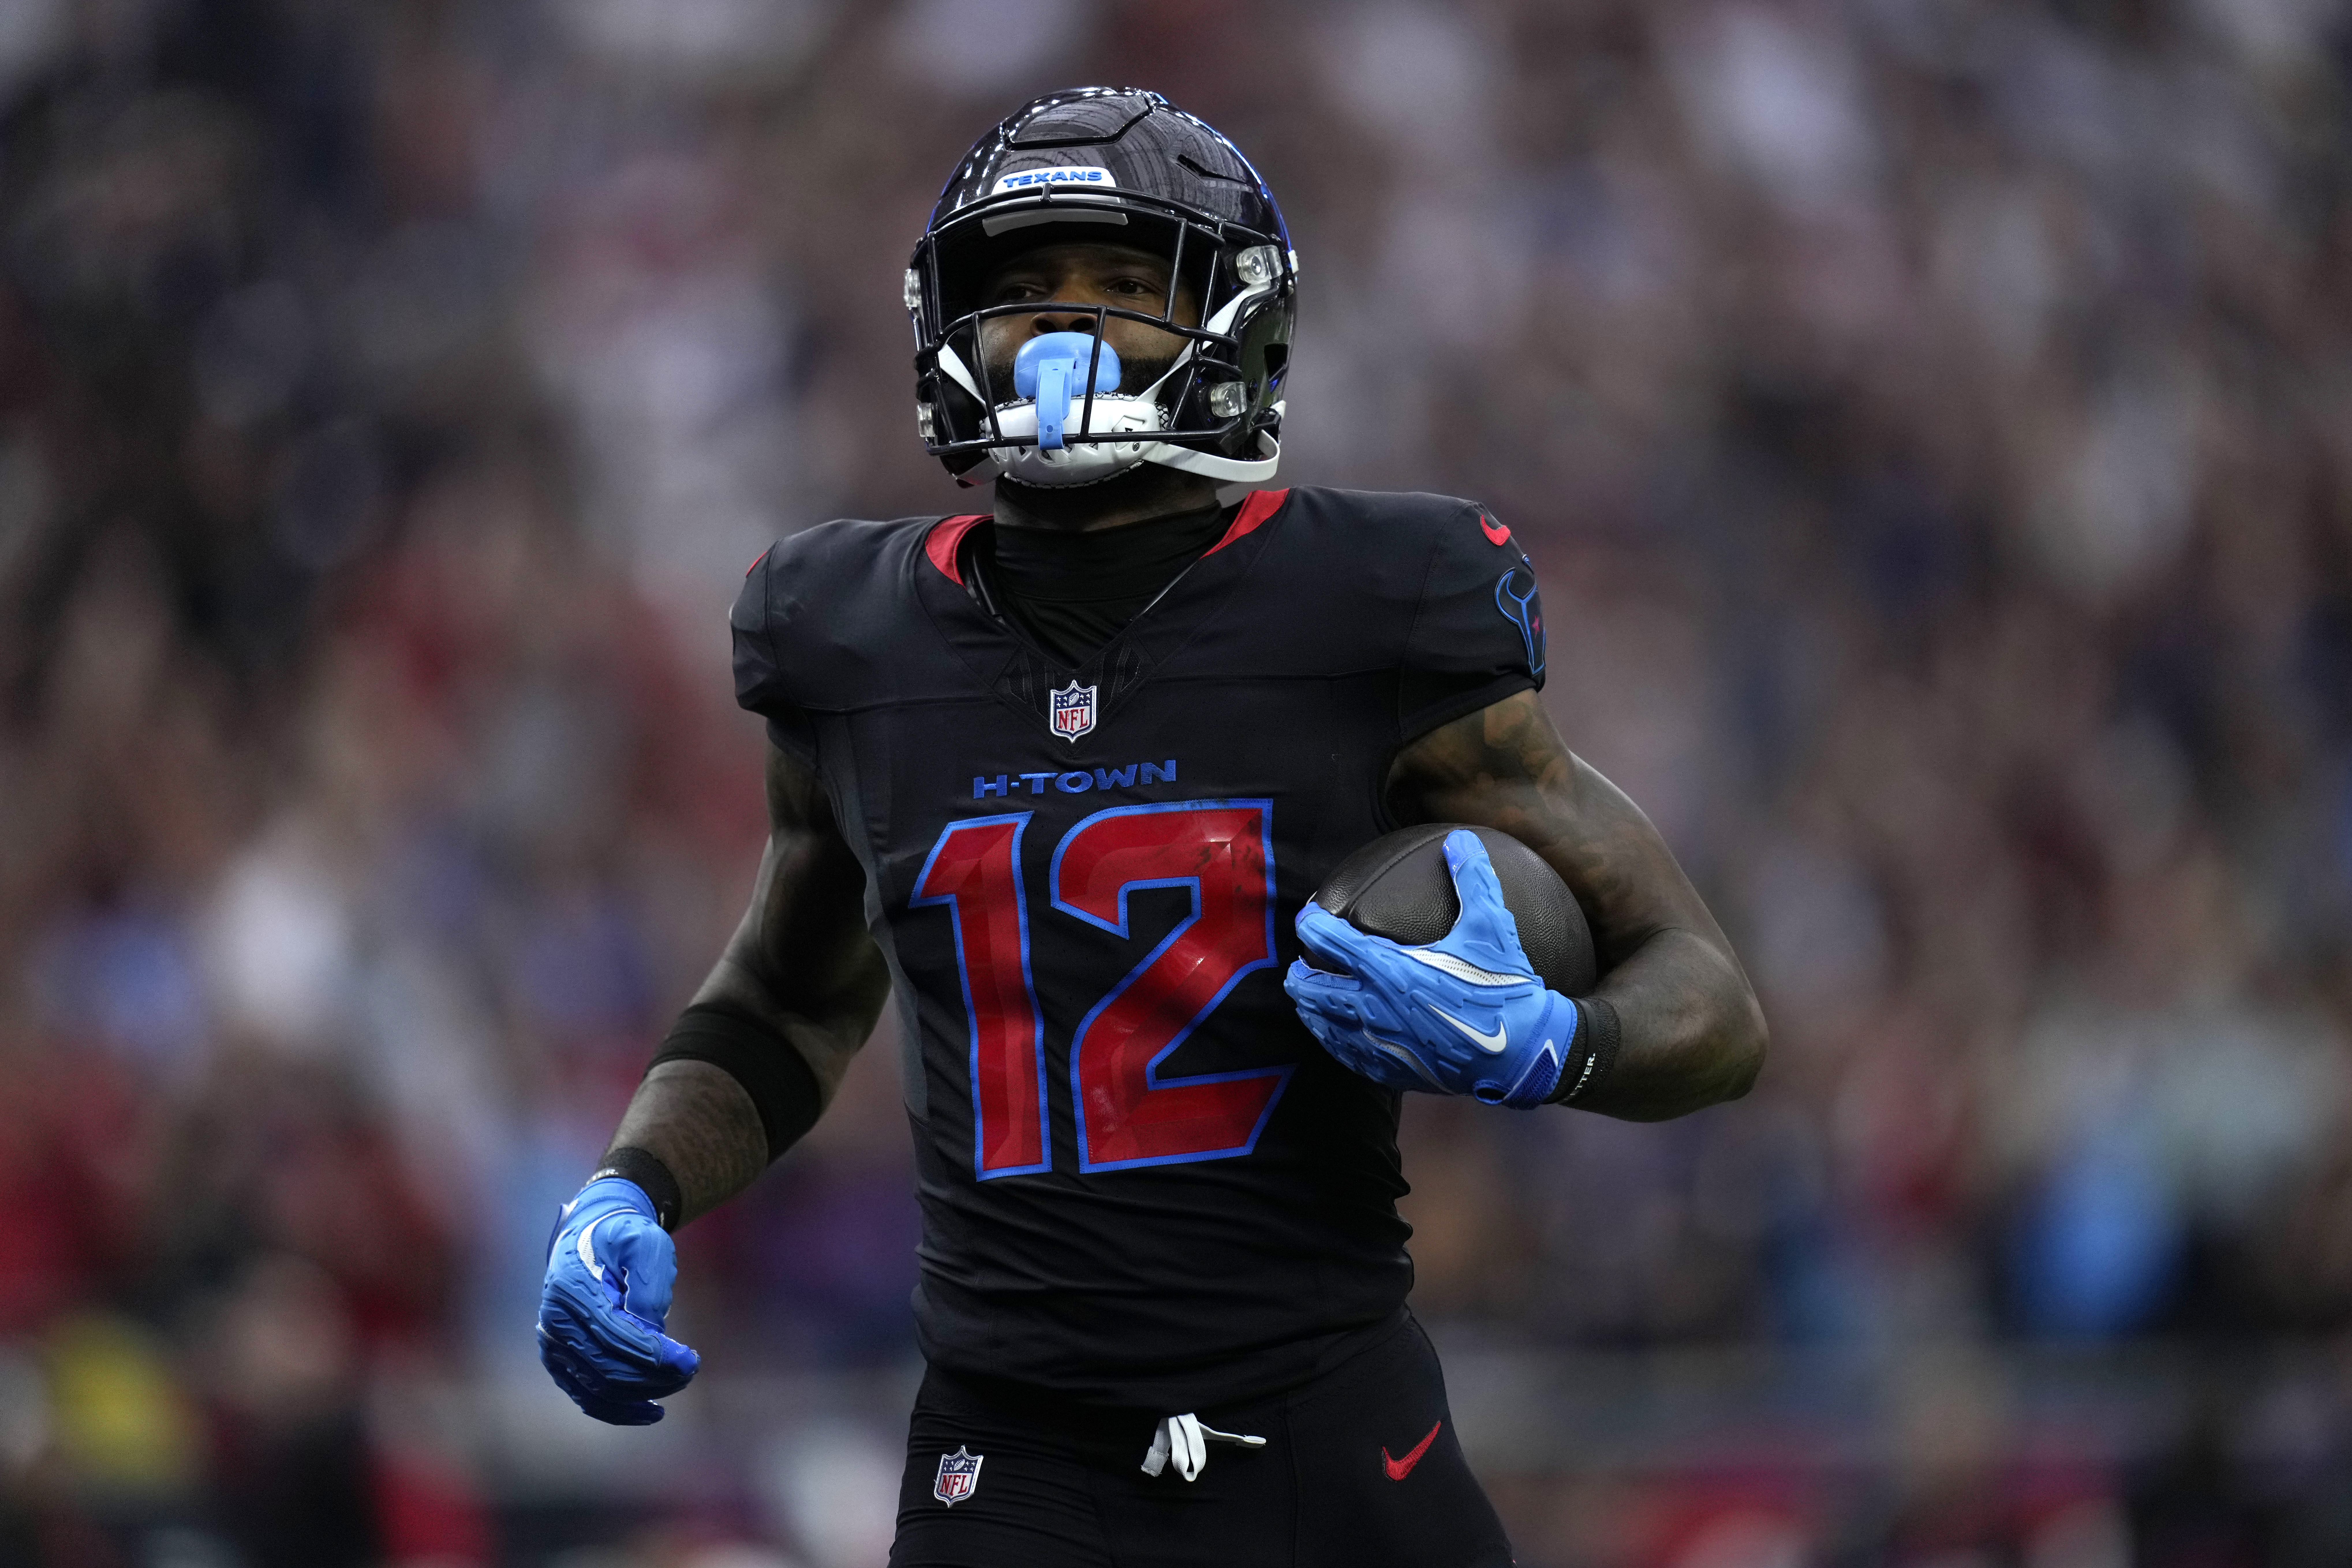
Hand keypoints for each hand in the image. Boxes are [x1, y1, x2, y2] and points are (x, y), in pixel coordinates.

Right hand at [537, 1177, 699, 1423]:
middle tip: (690, 1370)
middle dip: (654, 1376)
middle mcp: (555, 1321)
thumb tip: (653, 1336)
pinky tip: (650, 1410)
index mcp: (572, 1289)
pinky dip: (618, 1409)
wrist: (591, 1235)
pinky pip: (586, 1395)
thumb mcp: (645, 1243)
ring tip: (677, 1384)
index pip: (616, 1335)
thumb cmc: (623, 1237)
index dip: (655, 1354)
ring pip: (598, 1388)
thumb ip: (648, 1287)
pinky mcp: (558, 1360)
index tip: (691, 1359)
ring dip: (641, 1394)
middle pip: (607, 1367)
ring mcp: (553, 1344)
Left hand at [1285, 829, 1576, 1107]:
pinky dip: (1332, 1041)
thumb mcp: (1490, 927)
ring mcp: (1379, 1042)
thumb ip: (1472, 879)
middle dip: (1300, 974)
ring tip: (1306, 999)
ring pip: (1322, 1024)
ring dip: (1310, 1009)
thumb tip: (1461, 839)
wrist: (1520, 1053)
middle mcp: (1374, 1006)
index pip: (1329, 941)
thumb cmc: (1503, 988)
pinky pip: (1345, 1056)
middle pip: (1312, 988)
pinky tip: (1334, 1037)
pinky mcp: (1391, 1068)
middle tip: (1300, 965)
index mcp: (1389, 968)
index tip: (1308, 918)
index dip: (1311, 925)